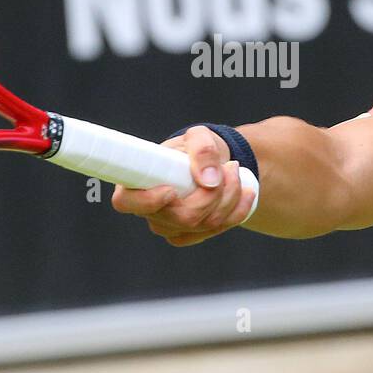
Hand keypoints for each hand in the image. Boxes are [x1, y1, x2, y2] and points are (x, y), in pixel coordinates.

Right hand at [111, 125, 256, 245]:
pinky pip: (216, 230)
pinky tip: (246, 192)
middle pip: (182, 218)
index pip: (126, 202)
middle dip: (213, 194)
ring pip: (205, 225)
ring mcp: (169, 227)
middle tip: (229, 167)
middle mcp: (149, 210)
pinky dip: (238, 210)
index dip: (148, 202)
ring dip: (230, 197)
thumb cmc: (195, 148)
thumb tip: (209, 180)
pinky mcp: (190, 234)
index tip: (170, 190)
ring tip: (235, 171)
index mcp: (136, 183)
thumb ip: (202, 150)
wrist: (212, 163)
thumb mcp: (199, 137)